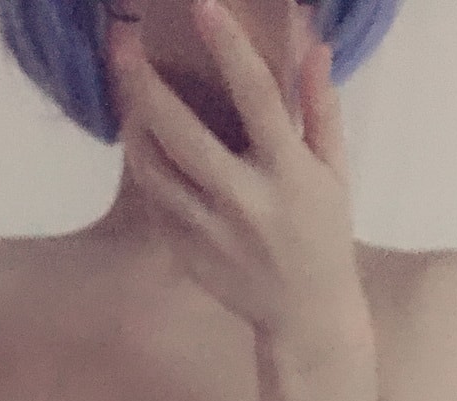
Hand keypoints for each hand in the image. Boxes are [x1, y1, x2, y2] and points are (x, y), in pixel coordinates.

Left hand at [107, 0, 367, 347]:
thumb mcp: (334, 171)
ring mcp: (211, 230)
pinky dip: (145, 168)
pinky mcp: (188, 252)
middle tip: (122, 45)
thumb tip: (312, 46)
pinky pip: (157, 202)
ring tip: (125, 93)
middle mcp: (245, 200)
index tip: (203, 7)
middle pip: (183, 133)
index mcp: (288, 171)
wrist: (304, 314)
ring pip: (155, 170)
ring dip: (133, 127)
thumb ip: (321, 108)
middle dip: (147, 86)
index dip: (228, 47)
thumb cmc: (323, 234)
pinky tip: (139, 140)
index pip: (257, 96)